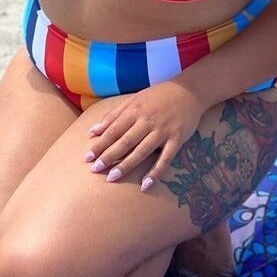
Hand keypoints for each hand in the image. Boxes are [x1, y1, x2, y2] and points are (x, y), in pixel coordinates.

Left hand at [83, 81, 206, 191]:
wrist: (189, 91)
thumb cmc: (158, 96)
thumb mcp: (134, 100)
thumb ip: (113, 115)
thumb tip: (92, 131)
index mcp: (135, 110)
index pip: (114, 130)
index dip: (100, 144)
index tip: (87, 158)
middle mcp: (147, 120)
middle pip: (125, 141)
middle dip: (109, 156)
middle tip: (95, 170)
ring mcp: (163, 131)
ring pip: (142, 151)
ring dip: (126, 165)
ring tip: (112, 178)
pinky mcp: (177, 139)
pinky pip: (165, 159)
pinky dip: (155, 172)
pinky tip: (145, 185)